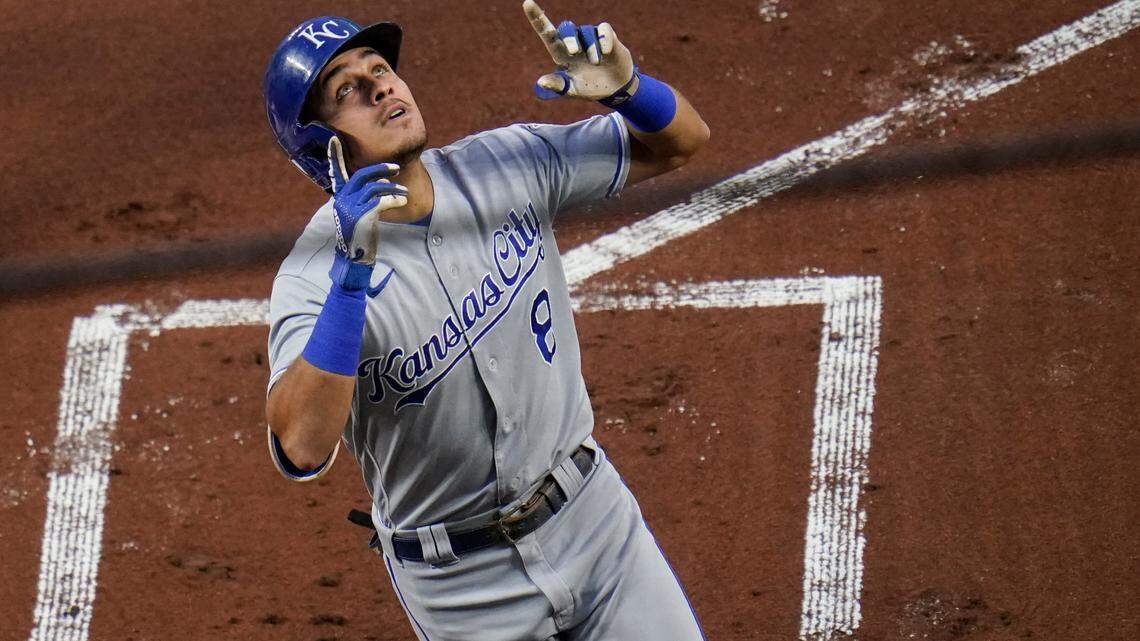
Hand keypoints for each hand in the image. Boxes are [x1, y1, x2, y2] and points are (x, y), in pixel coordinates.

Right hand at [327, 136, 407, 288]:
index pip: (335, 172)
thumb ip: (367, 196)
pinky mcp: (362, 217)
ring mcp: (351, 208)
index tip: (333, 139)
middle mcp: (342, 200)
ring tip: (404, 191)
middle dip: (380, 169)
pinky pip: (381, 201)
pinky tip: (402, 201)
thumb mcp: (360, 212)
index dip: (334, 156)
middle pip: (362, 175)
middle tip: (396, 168)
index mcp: (340, 197)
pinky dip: (394, 199)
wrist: (355, 258)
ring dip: (392, 187)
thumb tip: (384, 181)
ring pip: (374, 188)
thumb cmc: (360, 233)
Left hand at [523, 0, 634, 100]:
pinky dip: (604, 40)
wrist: (616, 89)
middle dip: (569, 39)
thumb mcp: (573, 90)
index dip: (536, 18)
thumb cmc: (590, 88)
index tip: (527, 3)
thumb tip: (540, 82)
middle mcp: (574, 42)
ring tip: (596, 63)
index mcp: (561, 54)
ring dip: (591, 48)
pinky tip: (607, 52)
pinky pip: (603, 29)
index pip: (546, 34)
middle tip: (574, 52)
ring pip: (586, 31)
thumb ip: (558, 86)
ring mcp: (590, 37)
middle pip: (566, 29)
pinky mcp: (607, 36)